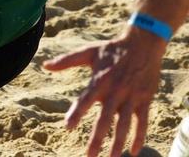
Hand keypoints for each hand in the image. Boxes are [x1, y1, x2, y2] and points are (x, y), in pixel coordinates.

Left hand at [43, 28, 167, 156]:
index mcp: (99, 80)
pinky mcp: (145, 99)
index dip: (77, 113)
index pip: (85, 100)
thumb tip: (45, 65)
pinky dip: (139, 137)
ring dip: (118, 143)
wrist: (143, 43)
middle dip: (97, 138)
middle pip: (105, 119)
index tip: (68, 127)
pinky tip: (132, 152)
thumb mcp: (88, 52)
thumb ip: (66, 60)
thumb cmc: (111, 49)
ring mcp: (131, 96)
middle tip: (89, 156)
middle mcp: (115, 91)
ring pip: (124, 124)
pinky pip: (142, 122)